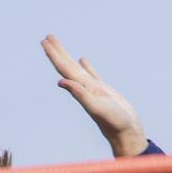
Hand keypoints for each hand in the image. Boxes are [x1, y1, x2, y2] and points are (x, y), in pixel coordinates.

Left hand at [41, 36, 145, 155]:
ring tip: (59, 45)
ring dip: (68, 57)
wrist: (127, 134)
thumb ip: (80, 94)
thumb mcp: (96, 107)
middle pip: (67, 66)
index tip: (45, 42)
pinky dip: (86, 66)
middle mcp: (85, 88)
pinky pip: (92, 74)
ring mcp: (94, 89)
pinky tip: (82, 60)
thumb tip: (61, 82)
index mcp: (82, 89)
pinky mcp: (104, 91)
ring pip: (77, 68)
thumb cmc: (114, 123)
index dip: (54, 55)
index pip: (64, 69)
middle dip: (57, 52)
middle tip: (47, 37)